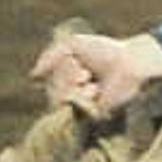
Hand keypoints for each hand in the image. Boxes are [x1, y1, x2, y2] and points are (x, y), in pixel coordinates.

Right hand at [30, 28, 161, 117]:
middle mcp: (73, 96)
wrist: (128, 61)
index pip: (45, 81)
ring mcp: (82, 107)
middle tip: (84, 71)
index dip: (55, 68)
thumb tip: (33, 77)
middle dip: (64, 76)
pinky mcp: (92, 116)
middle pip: (51, 92)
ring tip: (88, 77)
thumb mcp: (72, 45)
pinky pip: (73, 108)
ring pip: (58, 100)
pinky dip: (81, 95)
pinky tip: (94, 89)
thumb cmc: (105, 52)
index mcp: (67, 79)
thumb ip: (50, 57)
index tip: (73, 59)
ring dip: (71, 85)